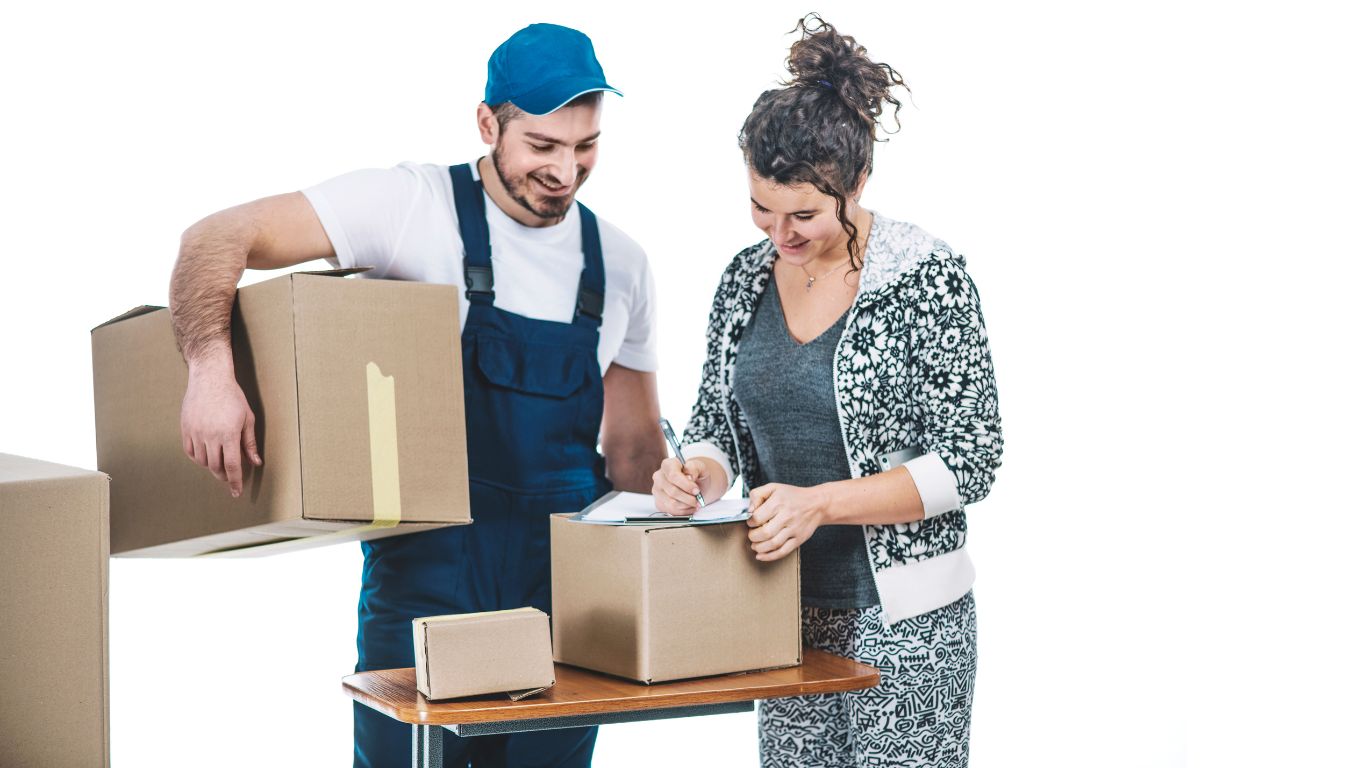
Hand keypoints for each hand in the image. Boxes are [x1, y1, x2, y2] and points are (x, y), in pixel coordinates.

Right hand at [180, 356, 260, 497]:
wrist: (209, 379)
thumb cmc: (233, 397)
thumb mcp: (247, 418)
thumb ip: (249, 442)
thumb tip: (255, 462)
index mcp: (228, 434)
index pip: (232, 466)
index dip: (235, 481)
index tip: (236, 492)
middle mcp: (210, 435)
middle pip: (216, 467)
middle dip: (224, 476)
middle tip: (230, 479)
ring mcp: (195, 432)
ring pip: (203, 461)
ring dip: (212, 467)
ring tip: (220, 465)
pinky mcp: (185, 429)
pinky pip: (190, 452)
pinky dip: (199, 458)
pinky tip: (206, 456)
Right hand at [651, 456, 723, 515]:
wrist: (696, 484)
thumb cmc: (697, 474)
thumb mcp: (700, 467)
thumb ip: (694, 468)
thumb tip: (690, 475)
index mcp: (667, 465)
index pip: (673, 476)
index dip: (686, 485)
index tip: (696, 490)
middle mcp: (659, 477)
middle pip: (673, 491)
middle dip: (689, 498)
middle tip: (698, 498)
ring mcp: (657, 491)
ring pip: (671, 503)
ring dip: (687, 505)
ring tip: (696, 503)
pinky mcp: (659, 503)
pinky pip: (671, 511)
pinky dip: (684, 511)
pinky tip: (690, 507)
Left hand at [746, 483, 829, 561]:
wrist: (817, 504)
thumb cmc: (794, 496)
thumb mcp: (773, 488)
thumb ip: (757, 495)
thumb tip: (749, 510)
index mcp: (779, 503)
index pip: (758, 517)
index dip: (750, 522)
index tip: (751, 523)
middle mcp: (787, 516)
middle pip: (765, 533)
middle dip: (753, 536)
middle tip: (752, 534)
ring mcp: (794, 529)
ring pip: (773, 544)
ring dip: (759, 548)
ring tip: (755, 545)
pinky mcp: (799, 539)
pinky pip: (783, 551)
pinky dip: (770, 556)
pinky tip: (761, 555)